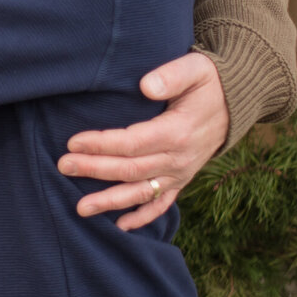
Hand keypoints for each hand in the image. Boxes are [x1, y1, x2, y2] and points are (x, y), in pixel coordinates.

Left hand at [57, 51, 228, 230]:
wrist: (234, 104)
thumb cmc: (207, 83)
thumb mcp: (195, 69)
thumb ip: (171, 75)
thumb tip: (145, 86)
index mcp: (178, 131)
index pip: (133, 143)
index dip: (102, 144)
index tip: (73, 142)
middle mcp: (179, 158)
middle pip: (130, 169)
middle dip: (94, 169)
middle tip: (63, 166)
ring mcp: (180, 173)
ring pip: (141, 192)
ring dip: (111, 202)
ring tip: (81, 208)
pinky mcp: (181, 179)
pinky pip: (162, 203)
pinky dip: (143, 217)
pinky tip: (120, 226)